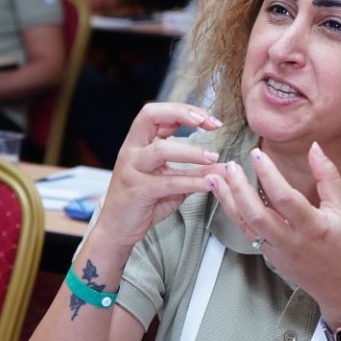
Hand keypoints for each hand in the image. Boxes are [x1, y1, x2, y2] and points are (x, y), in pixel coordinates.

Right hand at [93, 103, 222, 252]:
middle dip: (182, 113)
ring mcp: (132, 169)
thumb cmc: (143, 202)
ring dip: (191, 152)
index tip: (210, 120)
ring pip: (161, 150)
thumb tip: (223, 166)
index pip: (159, 113)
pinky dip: (192, 181)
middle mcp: (132, 150)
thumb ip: (194, 171)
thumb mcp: (171, 182)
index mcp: (139, 143)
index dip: (185, 111)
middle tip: (208, 123)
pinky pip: (168, 182)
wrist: (117, 229)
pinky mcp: (138, 190)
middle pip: (150, 115)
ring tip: (212, 158)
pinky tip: (209, 184)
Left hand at [207, 143, 340, 322]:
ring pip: (247, 225)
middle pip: (257, 215)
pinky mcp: (271, 257)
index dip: (269, 175)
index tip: (257, 155)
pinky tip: (228, 198)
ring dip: (229, 201)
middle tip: (231, 165)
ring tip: (216, 179)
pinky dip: (236, 214)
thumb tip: (315, 148)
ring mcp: (278, 252)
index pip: (285, 198)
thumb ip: (328, 177)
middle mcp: (292, 242)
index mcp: (314, 228)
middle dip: (239, 189)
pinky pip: (249, 233)